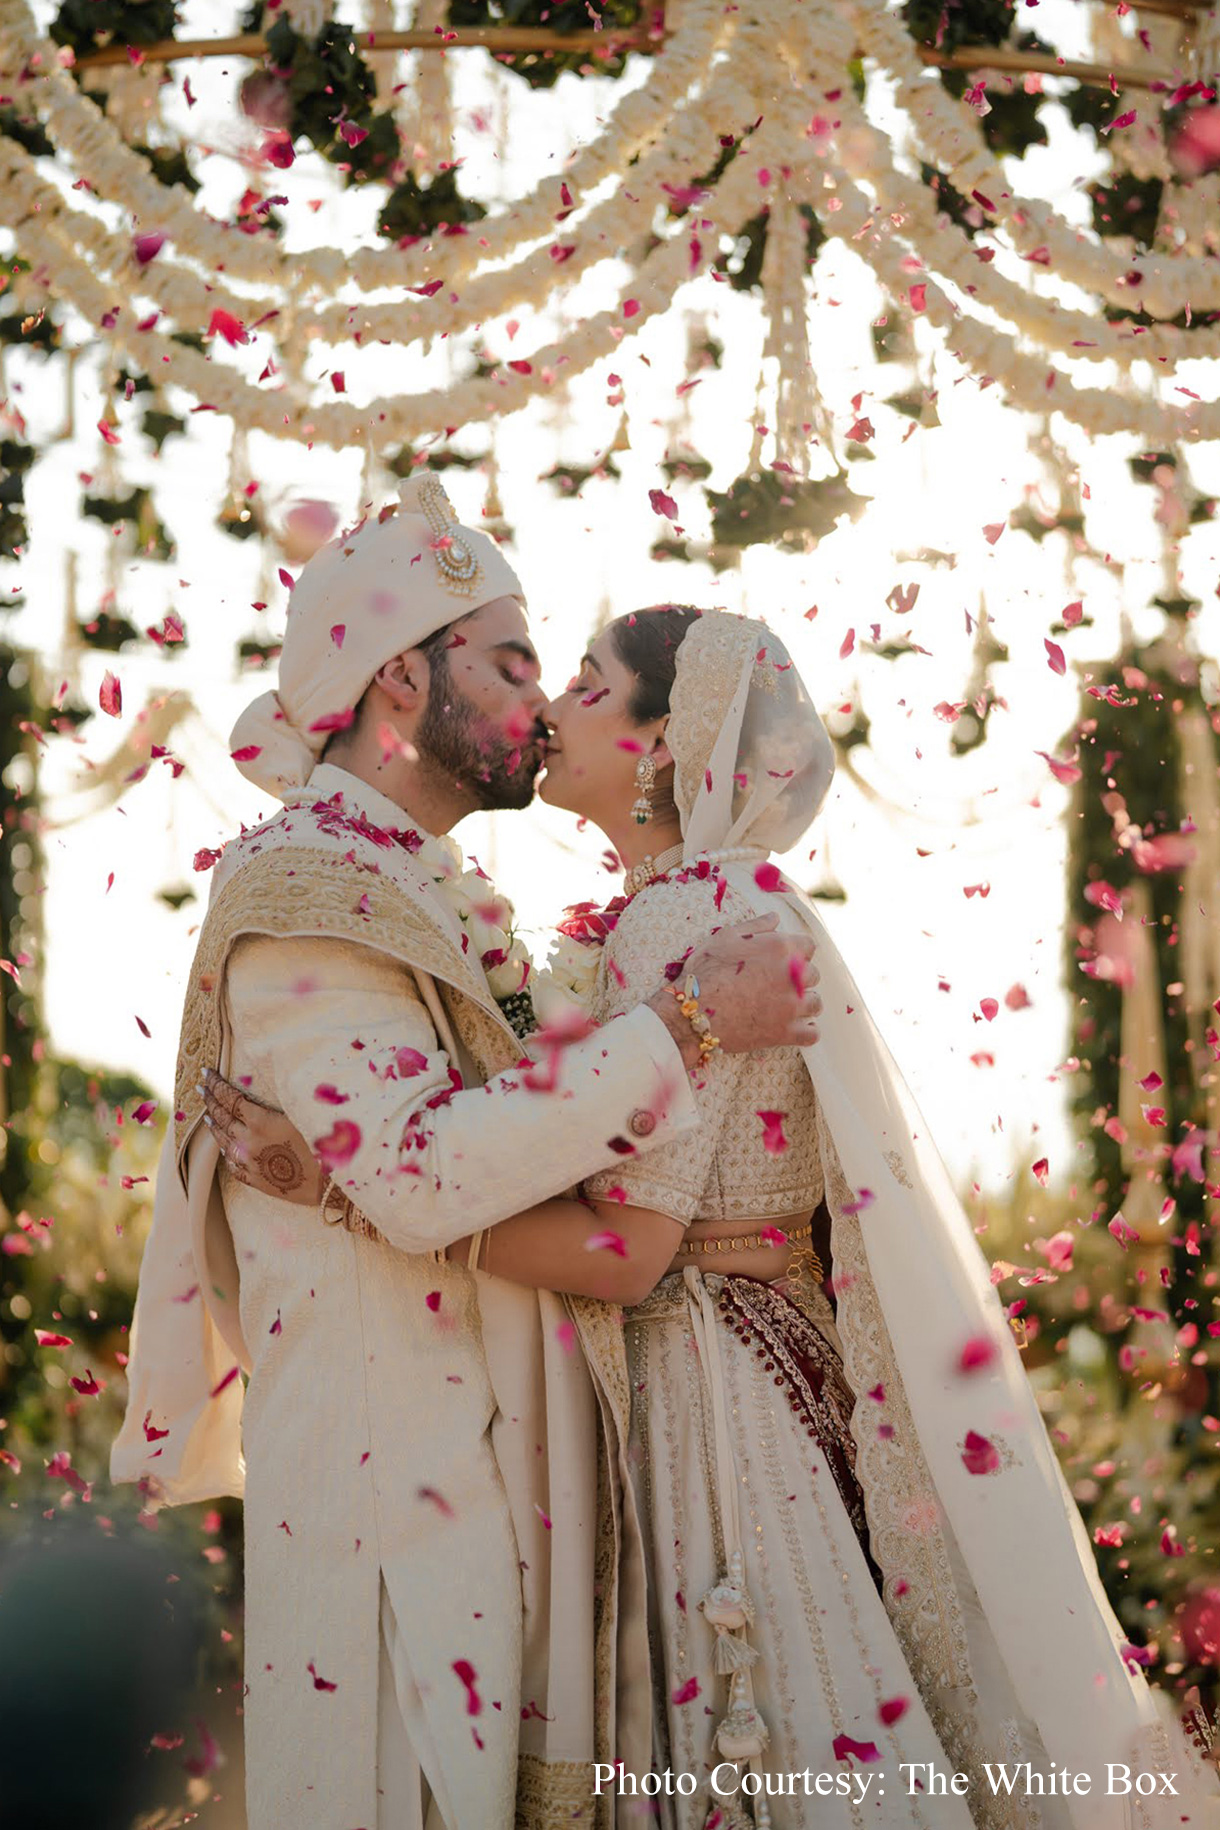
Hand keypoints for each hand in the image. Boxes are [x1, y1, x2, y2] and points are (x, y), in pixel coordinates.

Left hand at [200, 1068, 324, 1206]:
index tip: (207, 1074)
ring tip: (207, 1116)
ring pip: (224, 1140)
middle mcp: (249, 1141)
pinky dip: (226, 1153)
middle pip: (223, 1116)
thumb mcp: (301, 1114)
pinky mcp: (255, 1180)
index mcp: (260, 1121)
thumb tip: (264, 1091)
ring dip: (214, 1125)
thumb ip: (277, 1105)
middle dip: (210, 1100)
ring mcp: (249, 1162)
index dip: (217, 1084)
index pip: (230, 1098)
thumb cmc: (323, 1145)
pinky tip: (224, 1148)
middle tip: (200, 1088)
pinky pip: (233, 1165)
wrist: (329, 1184)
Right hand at [648, 913, 820, 1060]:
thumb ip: (756, 925)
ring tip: (783, 1007)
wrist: (693, 1013)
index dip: (795, 953)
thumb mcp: (726, 937)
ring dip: (803, 1004)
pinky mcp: (786, 1032)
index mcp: (781, 948)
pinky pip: (812, 1033)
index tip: (781, 962)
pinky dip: (805, 1031)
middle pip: (813, 975)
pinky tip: (791, 1028)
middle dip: (799, 979)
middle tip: (776, 985)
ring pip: (815, 1003)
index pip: (809, 946)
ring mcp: (792, 1005)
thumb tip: (775, 917)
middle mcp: (793, 975)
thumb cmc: (705, 972)